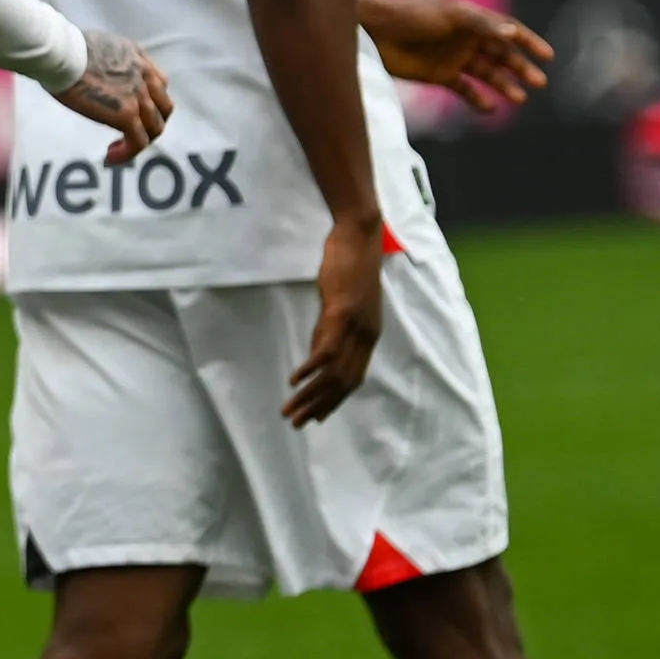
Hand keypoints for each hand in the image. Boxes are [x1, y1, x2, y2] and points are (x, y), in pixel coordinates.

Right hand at [51, 32, 172, 163]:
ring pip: (155, 127)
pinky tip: (111, 157)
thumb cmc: (65, 47)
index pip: (158, 83)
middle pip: (164, 106)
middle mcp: (144, 75)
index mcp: (137, 57)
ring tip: (119, 148)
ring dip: (140, 140)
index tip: (131, 109)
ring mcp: (138, 96)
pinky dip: (128, 153)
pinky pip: (138, 142)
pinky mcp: (126, 115)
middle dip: (151, 122)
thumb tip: (91, 69)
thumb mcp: (96, 44)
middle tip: (130, 131)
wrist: (62, 53)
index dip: (149, 100)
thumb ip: (105, 58)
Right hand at [286, 217, 387, 426]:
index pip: (353, 378)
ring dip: (311, 395)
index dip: (335, 400)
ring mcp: (355, 325)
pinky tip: (294, 380)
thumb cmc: (351, 262)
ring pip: (334, 372)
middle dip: (320, 406)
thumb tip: (318, 349)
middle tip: (298, 423)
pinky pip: (326, 348)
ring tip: (291, 410)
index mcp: (369, 333)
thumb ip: (331, 326)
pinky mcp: (342, 312)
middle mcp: (366, 334)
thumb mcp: (341, 300)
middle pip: (344, 383)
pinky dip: (310, 368)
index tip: (316, 417)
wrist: (360, 235)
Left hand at [362, 0, 549, 114]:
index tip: (547, 56)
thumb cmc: (411, 15)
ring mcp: (454, 57)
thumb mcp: (450, 15)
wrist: (374, 31)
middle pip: (502, 55)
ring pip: (487, 74)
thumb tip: (512, 34)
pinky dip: (477, 99)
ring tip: (519, 99)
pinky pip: (464, 89)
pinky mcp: (439, 75)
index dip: (529, 42)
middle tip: (539, 82)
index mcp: (472, 19)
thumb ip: (481, 24)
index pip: (508, 30)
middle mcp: (466, 38)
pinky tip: (490, 108)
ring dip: (504, 86)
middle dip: (521, 68)